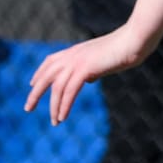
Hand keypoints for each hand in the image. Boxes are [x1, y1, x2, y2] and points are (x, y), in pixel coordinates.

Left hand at [24, 28, 145, 124]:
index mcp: (76, 50)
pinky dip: (64, 106)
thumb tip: (89, 79)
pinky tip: (62, 117)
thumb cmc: (125, 48)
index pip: (50, 61)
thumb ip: (94, 68)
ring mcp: (77, 62)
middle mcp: (72, 55)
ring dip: (53, 106)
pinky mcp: (84, 69)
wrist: (134, 41)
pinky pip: (69, 91)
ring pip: (57, 87)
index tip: (32, 84)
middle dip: (35, 93)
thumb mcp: (104, 60)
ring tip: (54, 121)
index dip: (39, 73)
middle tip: (28, 108)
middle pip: (46, 75)